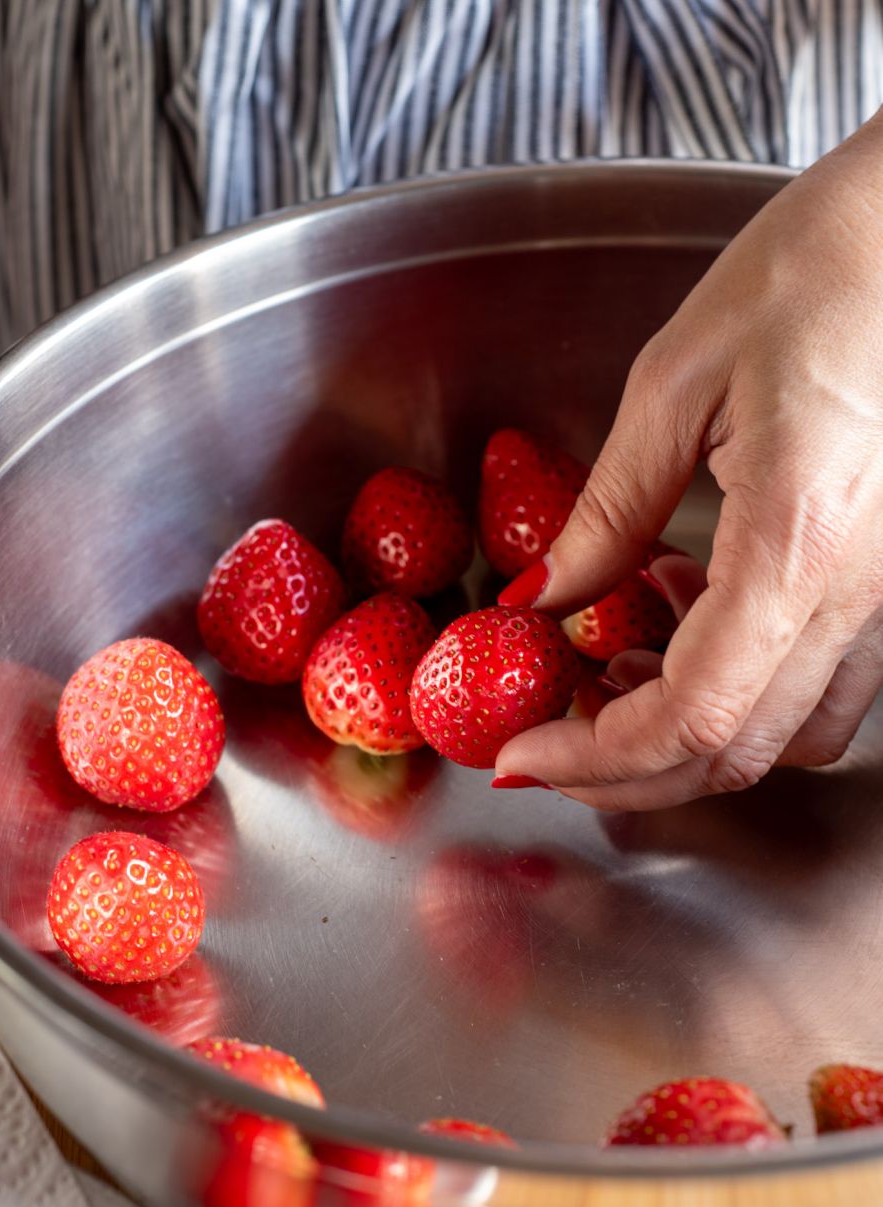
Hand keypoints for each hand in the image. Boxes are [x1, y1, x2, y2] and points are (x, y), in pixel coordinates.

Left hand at [495, 114, 882, 809]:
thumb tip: (541, 600)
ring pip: (790, 735)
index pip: (693, 715)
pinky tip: (689, 621)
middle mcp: (862, 591)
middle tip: (548, 741)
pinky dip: (744, 692)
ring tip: (611, 672)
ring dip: (689, 736)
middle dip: (627, 769)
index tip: (520, 754)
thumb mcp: (674, 387)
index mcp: (797, 541)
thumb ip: (606, 513)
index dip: (595, 757)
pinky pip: (826, 684)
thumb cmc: (813, 275)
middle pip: (738, 752)